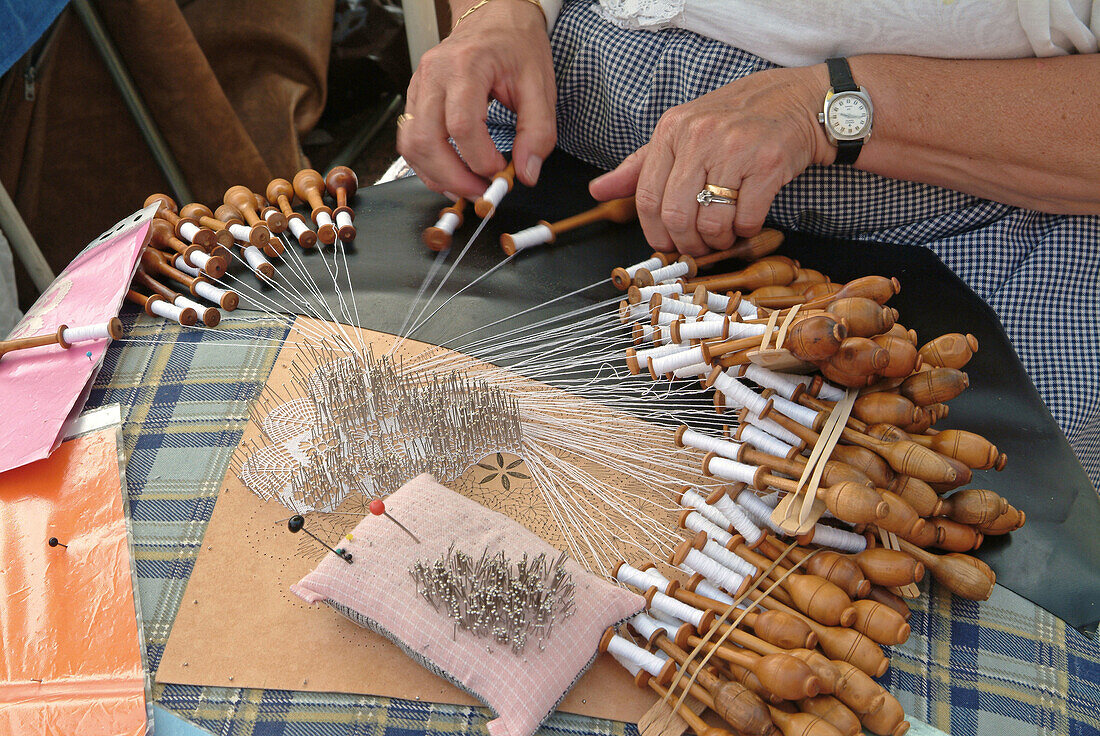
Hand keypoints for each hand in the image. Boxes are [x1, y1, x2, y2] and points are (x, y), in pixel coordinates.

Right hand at [397, 0, 556, 198]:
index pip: (462, 125)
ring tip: (466, 187)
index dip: (480, 159)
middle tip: (481, 193)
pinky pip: (410, 139)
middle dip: (453, 177)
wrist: (496, 16)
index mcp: (466, 66)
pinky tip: (451, 174)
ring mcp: (419, 85)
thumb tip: (526, 173)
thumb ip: (537, 132)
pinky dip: (427, 164)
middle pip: (426, 139)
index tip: (501, 172)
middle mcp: (434, 74)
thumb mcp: (540, 85)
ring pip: (411, 144)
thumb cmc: (516, 45)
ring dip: (436, 175)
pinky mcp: (416, 97)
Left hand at [589, 65, 831, 255]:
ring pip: (710, 222)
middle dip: (686, 243)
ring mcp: (735, 149)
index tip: (666, 244)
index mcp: (672, 129)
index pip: (647, 198)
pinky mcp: (768, 163)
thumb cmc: (735, 120)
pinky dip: (746, 231)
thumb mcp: (681, 133)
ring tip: (723, 235)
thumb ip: (639, 166)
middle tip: (698, 246)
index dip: (654, 232)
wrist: (798, 100)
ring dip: (717, 241)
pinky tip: (747, 220)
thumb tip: (596, 191)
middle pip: (675, 215)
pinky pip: (746, 218)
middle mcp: (700, 136)